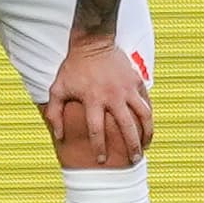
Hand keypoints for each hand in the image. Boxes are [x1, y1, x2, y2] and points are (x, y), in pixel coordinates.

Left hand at [43, 32, 151, 166]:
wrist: (93, 42)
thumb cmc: (72, 68)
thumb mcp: (57, 89)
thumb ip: (54, 113)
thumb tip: (58, 136)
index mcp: (92, 100)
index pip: (97, 130)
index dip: (100, 147)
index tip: (102, 160)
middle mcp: (112, 96)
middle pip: (126, 127)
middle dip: (131, 146)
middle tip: (133, 160)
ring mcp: (127, 89)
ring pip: (143, 115)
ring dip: (146, 133)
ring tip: (146, 146)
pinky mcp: (136, 81)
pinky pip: (146, 102)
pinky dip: (149, 116)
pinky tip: (148, 126)